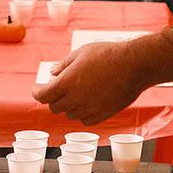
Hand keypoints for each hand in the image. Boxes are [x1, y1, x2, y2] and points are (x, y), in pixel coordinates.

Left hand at [32, 40, 151, 124]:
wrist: (134, 65)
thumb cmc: (108, 54)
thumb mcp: (81, 53)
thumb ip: (64, 65)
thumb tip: (52, 73)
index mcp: (67, 82)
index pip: (43, 96)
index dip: (37, 93)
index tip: (37, 89)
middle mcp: (75, 98)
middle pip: (54, 107)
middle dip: (53, 97)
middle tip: (59, 88)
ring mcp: (89, 108)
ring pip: (70, 114)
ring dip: (69, 105)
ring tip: (77, 92)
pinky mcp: (103, 115)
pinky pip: (85, 120)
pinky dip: (83, 113)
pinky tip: (88, 102)